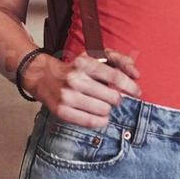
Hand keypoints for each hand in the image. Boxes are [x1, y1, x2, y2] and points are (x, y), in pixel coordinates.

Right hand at [24, 50, 141, 128]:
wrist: (43, 76)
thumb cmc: (74, 67)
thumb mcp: (95, 56)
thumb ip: (119, 59)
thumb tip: (136, 74)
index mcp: (84, 63)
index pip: (115, 77)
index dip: (130, 86)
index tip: (136, 92)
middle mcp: (75, 79)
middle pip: (112, 97)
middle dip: (116, 99)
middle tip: (111, 97)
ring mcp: (67, 96)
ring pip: (104, 111)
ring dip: (107, 109)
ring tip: (100, 104)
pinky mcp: (62, 111)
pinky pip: (91, 122)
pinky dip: (100, 121)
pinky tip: (98, 116)